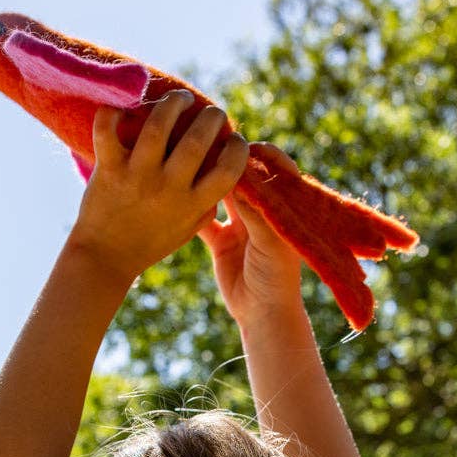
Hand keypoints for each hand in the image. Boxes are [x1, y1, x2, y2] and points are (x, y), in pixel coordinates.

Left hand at [69, 90, 248, 281]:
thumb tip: (227, 169)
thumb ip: (209, 202)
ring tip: (180, 98)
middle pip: (197, 139)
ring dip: (172, 103)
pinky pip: (107, 130)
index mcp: (192, 204)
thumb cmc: (151, 241)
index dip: (237, 148)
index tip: (234, 138)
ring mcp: (137, 176)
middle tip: (210, 111)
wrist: (105, 258)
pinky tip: (124, 107)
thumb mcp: (189, 228)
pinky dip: (112, 112)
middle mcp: (168, 188)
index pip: (228, 170)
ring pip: (157, 125)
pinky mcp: (109, 169)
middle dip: (210, 116)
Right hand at [196, 141, 303, 327]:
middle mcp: (261, 211)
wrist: (263, 315)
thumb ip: (255, 209)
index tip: (239, 143)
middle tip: (207, 142)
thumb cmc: (277, 277)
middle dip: (228, 158)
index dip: (259, 153)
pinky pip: (202, 220)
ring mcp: (240, 225)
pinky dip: (190, 209)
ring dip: (207, 178)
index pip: (274, 169)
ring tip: (188, 159)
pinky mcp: (220, 241)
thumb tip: (237, 174)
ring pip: (221, 193)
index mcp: (281, 207)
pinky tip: (174, 193)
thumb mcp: (270, 240)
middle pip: (244, 176)